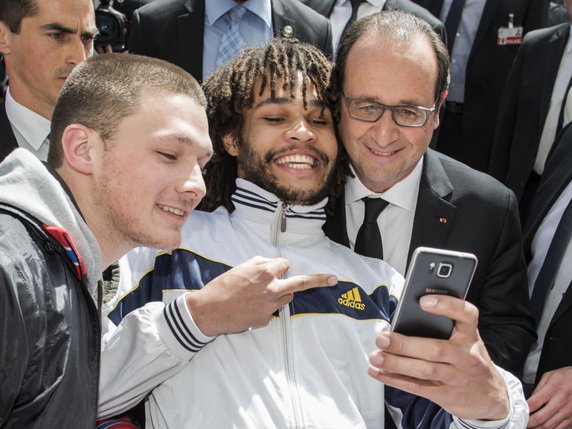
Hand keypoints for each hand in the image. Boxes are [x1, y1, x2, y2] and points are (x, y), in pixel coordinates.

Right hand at [185, 256, 336, 335]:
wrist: (209, 311)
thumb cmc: (222, 286)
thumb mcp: (240, 267)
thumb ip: (260, 264)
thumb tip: (274, 264)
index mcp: (265, 272)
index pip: (284, 264)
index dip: (279, 266)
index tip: (279, 267)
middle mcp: (272, 288)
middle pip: (301, 282)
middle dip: (319, 280)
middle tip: (334, 279)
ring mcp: (271, 306)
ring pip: (286, 296)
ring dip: (280, 293)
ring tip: (258, 295)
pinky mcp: (266, 319)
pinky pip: (273, 310)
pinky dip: (266, 307)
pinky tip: (250, 307)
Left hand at [368, 295, 508, 419]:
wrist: (492, 396)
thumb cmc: (469, 359)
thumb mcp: (466, 340)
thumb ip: (444, 328)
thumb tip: (403, 320)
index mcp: (470, 335)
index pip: (466, 315)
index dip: (446, 306)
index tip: (423, 301)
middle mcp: (465, 355)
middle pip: (435, 348)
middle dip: (405, 344)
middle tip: (382, 338)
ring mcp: (456, 377)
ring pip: (425, 370)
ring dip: (396, 363)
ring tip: (376, 356)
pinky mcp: (446, 394)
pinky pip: (418, 387)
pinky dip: (395, 380)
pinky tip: (378, 372)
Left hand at [527, 366, 571, 427]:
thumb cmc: (566, 376)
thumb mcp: (549, 376)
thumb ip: (538, 388)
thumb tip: (529, 398)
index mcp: (552, 389)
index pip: (534, 403)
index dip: (524, 409)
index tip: (517, 412)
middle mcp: (560, 402)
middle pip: (541, 418)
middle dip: (529, 423)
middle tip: (522, 423)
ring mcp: (567, 411)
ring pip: (549, 426)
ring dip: (538, 428)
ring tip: (531, 426)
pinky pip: (560, 428)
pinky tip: (543, 427)